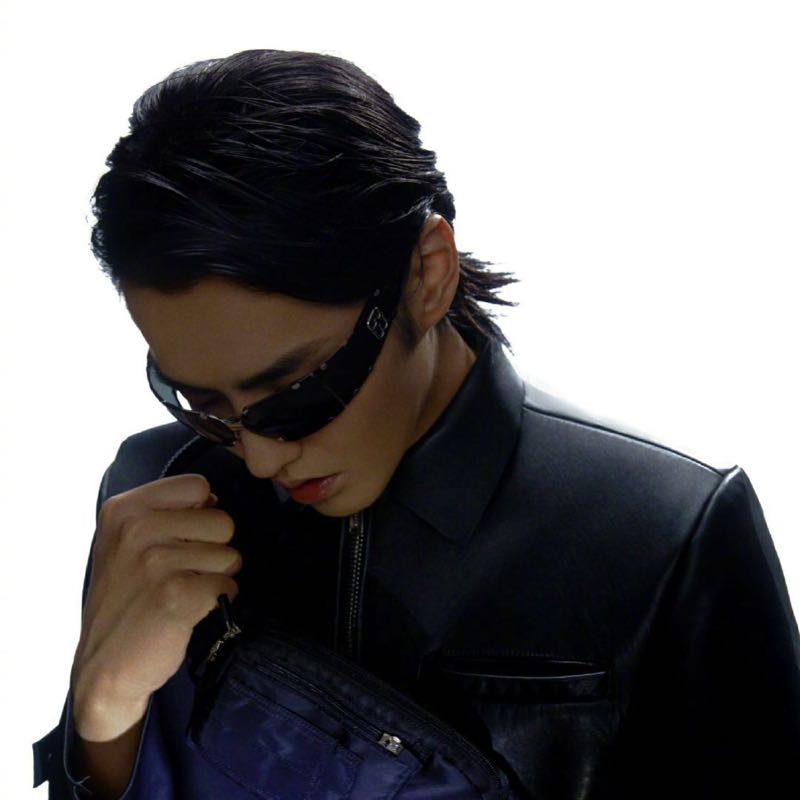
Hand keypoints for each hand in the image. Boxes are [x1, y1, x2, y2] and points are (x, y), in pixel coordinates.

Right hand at [70, 474, 240, 740]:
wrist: (105, 666)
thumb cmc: (126, 599)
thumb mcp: (126, 541)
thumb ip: (165, 511)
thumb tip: (214, 499)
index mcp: (125, 509)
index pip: (198, 485)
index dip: (201, 513)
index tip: (180, 538)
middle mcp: (137, 529)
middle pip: (223, 520)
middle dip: (213, 549)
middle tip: (183, 573)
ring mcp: (156, 562)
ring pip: (230, 555)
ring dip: (215, 577)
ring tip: (182, 592)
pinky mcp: (177, 596)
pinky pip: (228, 585)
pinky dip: (217, 601)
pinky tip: (188, 611)